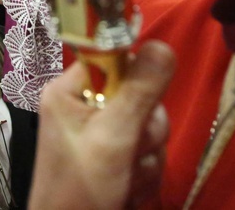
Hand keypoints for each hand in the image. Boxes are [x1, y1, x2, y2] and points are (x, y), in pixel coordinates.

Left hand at [29, 42, 174, 208]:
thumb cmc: (81, 186)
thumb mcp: (113, 136)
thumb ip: (139, 91)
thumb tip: (162, 45)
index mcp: (71, 89)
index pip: (114, 58)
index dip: (136, 78)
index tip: (141, 101)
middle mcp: (86, 104)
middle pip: (141, 94)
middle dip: (145, 130)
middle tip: (129, 152)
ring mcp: (103, 131)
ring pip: (150, 125)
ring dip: (146, 157)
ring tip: (125, 177)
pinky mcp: (118, 155)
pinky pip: (150, 151)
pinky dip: (145, 174)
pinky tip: (127, 188)